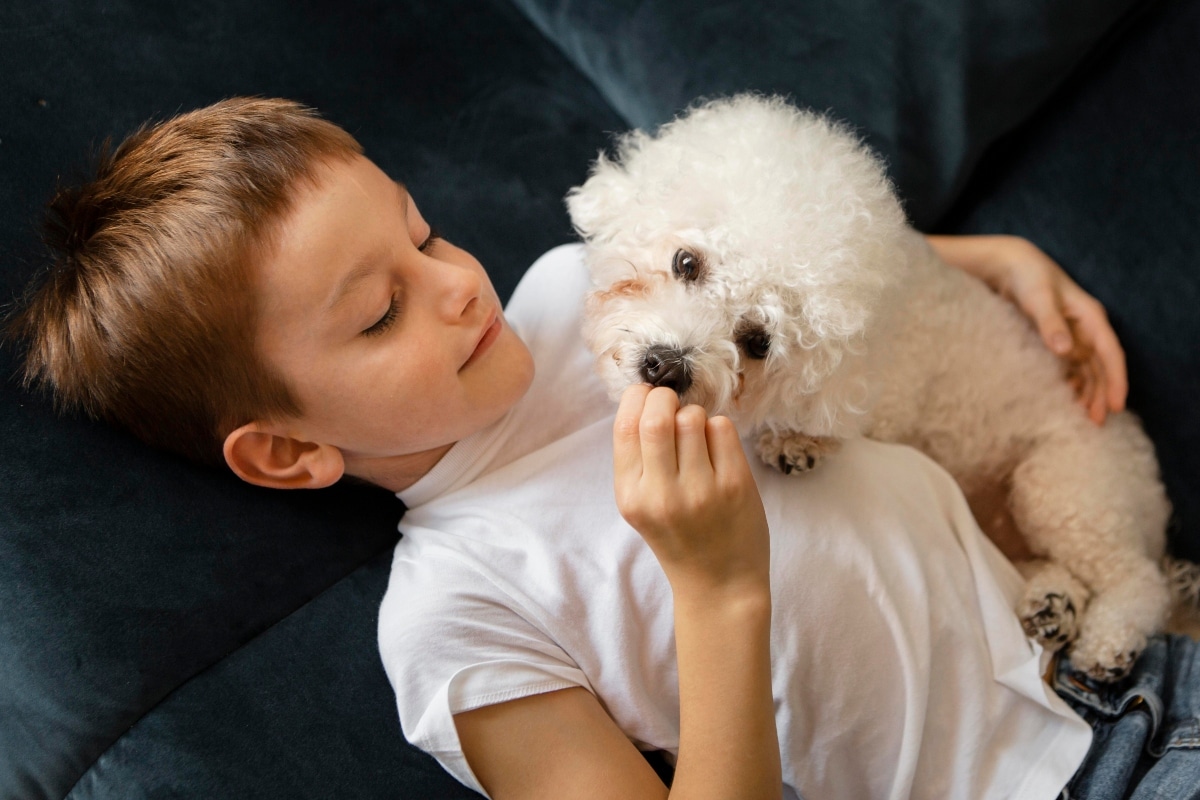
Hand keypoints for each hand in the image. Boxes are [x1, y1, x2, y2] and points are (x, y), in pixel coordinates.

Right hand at [612, 384, 769, 596]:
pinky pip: (722, 428)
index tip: (646, 396)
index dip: (636, 399)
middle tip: (672, 405)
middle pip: (658, 416)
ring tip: (697, 438)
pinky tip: (717, 451)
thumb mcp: (642, 506)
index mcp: (631, 497)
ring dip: (694, 416)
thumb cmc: (679, 538)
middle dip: (665, 398)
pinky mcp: (735, 486)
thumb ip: (639, 460)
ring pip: (693, 417)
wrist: (719, 586)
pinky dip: (718, 429)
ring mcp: (701, 490)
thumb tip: (646, 398)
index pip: (625, 427)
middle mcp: (662, 494)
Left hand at [926, 234, 1126, 423]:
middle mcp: (1086, 328)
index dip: (1115, 380)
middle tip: (1097, 422)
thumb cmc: (1028, 277)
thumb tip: (1066, 351)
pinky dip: (1071, 382)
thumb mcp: (1038, 298)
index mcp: (1090, 317)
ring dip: (1088, 391)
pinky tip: (1065, 398)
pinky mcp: (1056, 338)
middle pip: (1101, 366)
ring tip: (1083, 417)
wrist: (1009, 265)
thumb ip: (1051, 324)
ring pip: (1087, 368)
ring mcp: (1072, 334)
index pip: (1110, 353)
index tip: (1116, 405)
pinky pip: (1070, 366)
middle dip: (1102, 393)